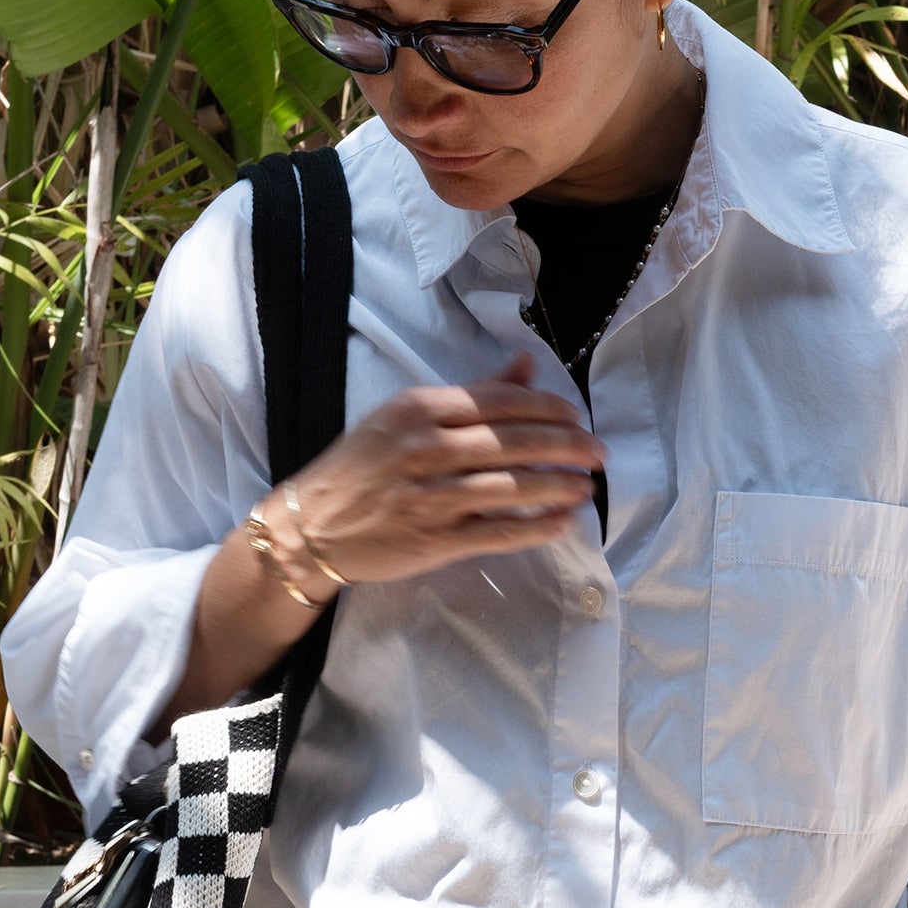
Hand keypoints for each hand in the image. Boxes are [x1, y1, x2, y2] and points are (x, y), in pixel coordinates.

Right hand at [165, 353, 600, 721]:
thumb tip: (525, 366)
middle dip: (566, 446)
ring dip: (558, 486)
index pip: (499, 401)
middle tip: (598, 452)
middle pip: (513, 442)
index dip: (547, 409)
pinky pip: (497, 533)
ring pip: (511, 488)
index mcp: (418, 409)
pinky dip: (535, 528)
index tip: (577, 416)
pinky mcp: (433, 541)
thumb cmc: (359, 467)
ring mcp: (430, 497)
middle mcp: (426, 449)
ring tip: (587, 486)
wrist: (309, 527)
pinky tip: (563, 522)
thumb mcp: (404, 417)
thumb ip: (468, 393)